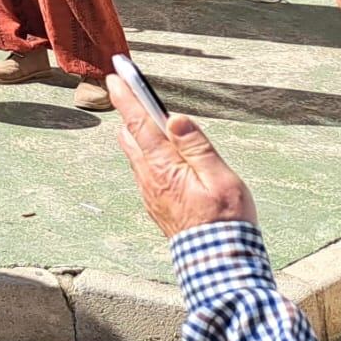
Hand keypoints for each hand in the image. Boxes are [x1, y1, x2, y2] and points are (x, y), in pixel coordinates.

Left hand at [111, 76, 255, 237]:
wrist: (219, 264)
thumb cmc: (225, 222)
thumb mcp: (220, 179)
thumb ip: (196, 147)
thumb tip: (174, 118)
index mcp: (163, 166)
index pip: (138, 123)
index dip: (126, 97)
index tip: (114, 77)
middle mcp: (148, 177)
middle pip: (130, 135)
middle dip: (128, 112)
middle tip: (127, 90)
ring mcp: (149, 191)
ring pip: (136, 154)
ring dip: (138, 134)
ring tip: (148, 119)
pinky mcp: (154, 203)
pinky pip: (144, 171)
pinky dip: (148, 154)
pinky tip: (162, 154)